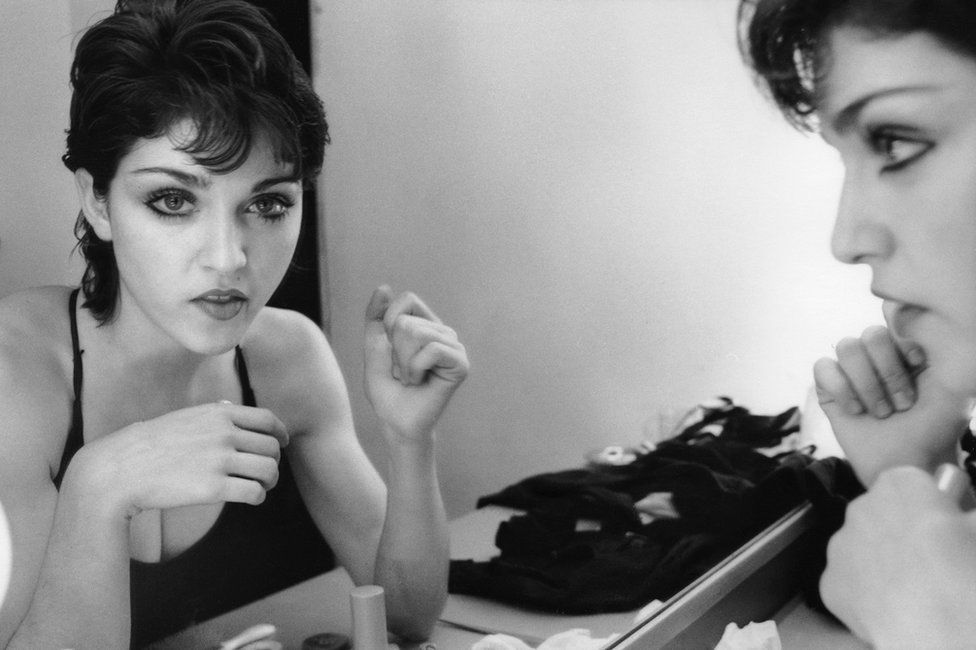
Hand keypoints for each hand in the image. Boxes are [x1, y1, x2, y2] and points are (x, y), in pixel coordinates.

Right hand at [70, 403, 288, 517]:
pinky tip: (250, 498)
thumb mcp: (184, 417)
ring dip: (269, 481)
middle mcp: (224, 433)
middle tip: (265, 473)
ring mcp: (220, 460)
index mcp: (219, 414)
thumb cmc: (151, 445)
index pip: (267, 420)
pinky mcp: (214, 489)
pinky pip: (254, 493)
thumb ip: (213, 413)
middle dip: (273, 462)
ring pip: (269, 471)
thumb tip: (233, 408)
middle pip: (271, 448)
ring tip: (260, 487)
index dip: (280, 433)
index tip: (282, 444)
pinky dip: (258, 497)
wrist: (120, 470)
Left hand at [363, 286, 468, 442]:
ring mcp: (455, 347)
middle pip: (406, 321)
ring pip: (416, 333)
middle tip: (403, 371)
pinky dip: (415, 368)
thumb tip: (384, 287)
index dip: (389, 324)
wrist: (396, 423)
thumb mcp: (374, 348)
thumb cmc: (387, 390)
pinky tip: (420, 382)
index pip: (407, 299)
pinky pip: (431, 350)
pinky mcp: (461, 364)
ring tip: (411, 377)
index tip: (391, 351)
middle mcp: (444, 332)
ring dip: (404, 362)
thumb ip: (376, 318)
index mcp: (426, 324)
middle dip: (395, 350)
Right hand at [813, 325, 967, 485]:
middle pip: (871, 334)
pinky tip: (856, 411)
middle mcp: (878, 355)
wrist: (908, 464)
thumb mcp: (952, 385)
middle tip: (903, 404)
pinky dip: (841, 390)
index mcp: (908, 348)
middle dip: (889, 373)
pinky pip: (823, 368)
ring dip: (867, 384)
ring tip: (881, 412)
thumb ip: (937, 346)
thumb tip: (901, 312)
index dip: (904, 340)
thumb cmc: (935, 428)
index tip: (918, 365)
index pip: (895, 315)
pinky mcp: (828, 388)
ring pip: (846, 347)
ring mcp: (851, 370)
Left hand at [820, 466, 975, 647]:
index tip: (945, 526)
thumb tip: (962, 519)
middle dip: (901, 532)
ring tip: (913, 589)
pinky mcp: (829, 582)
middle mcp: (860, 507)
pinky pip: (848, 584)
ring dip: (881, 563)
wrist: (939, 623)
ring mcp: (839, 546)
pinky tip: (893, 609)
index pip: (910, 484)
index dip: (929, 507)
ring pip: (861, 549)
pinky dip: (865, 595)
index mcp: (898, 484)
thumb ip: (965, 513)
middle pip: (880, 515)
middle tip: (931, 561)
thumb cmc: (966, 565)